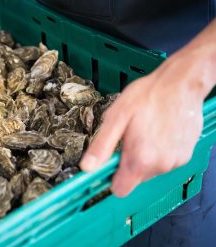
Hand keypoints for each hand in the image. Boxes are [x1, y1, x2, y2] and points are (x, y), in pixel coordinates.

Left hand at [80, 48, 207, 196]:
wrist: (180, 83)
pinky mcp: (185, 155)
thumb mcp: (116, 117)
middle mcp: (160, 165)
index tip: (109, 164)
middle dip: (128, 162)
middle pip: (135, 178)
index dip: (111, 178)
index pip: (120, 190)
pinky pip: (165, 162)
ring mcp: (176, 161)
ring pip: (150, 170)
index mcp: (140, 159)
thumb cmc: (147, 96)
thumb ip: (102, 146)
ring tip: (146, 131)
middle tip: (129, 138)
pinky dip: (160, 151)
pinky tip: (159, 132)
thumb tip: (87, 167)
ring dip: (145, 156)